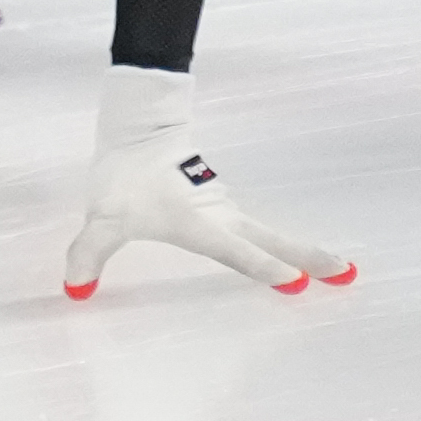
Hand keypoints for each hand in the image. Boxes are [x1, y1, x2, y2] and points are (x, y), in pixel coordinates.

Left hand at [63, 66, 352, 299]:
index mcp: (198, 223)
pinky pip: (258, 230)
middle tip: (347, 276)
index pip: (235, 250)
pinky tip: (297, 258)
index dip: (261, 266)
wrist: (140, 128)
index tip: (294, 281)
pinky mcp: (223, 205)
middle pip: (272, 240)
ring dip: (303, 252)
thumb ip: (89, 254)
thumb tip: (73, 291)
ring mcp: (225, 209)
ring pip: (269, 233)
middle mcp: (220, 217)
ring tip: (337, 272)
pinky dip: (282, 244)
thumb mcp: (103, 219)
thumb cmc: (124, 176)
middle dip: (309, 258)